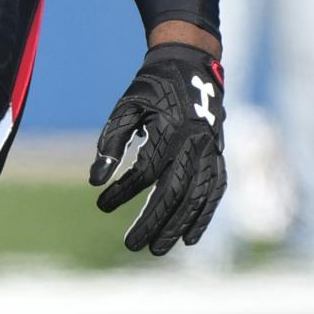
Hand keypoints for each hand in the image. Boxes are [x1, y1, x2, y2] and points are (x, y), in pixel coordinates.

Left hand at [91, 40, 226, 255]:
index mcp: (170, 129)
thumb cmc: (152, 88)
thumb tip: (95, 181)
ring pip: (197, 196)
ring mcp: (210, 151)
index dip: (123, 190)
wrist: (191, 65)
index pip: (146, 170)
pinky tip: (190, 238)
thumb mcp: (127, 107)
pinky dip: (204, 216)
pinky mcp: (218, 156)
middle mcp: (194, 143)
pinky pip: (215, 191)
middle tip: (133, 246)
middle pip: (174, 191)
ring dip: (178, 226)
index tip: (101, 204)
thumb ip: (111, 142)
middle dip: (154, 221)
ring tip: (158, 249)